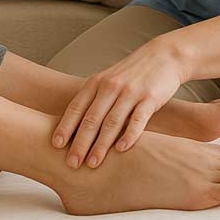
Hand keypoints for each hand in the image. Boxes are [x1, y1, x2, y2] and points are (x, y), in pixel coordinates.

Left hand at [52, 37, 187, 169]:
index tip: (55, 146)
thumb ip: (93, 99)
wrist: (164, 55)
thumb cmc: (132, 74)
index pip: (76, 107)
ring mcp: (130, 92)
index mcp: (96, 83)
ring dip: (101, 145)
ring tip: (93, 163)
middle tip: (71, 163)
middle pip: (91, 118)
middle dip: (80, 142)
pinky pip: (138, 119)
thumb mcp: (108, 80)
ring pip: (112, 122)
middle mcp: (110, 86)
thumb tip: (74, 126)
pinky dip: (129, 135)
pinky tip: (121, 150)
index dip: (65, 127)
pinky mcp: (150, 97)